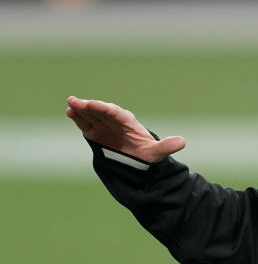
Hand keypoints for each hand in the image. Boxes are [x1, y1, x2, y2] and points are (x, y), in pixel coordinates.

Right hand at [66, 96, 184, 162]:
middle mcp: (115, 122)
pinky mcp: (96, 133)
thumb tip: (182, 142)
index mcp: (129, 123)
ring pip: (92, 115)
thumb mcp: (157, 153)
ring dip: (81, 109)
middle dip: (89, 106)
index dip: (104, 108)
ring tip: (70, 104)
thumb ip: (166, 147)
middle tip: (75, 101)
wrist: (139, 161)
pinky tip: (70, 112)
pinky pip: (86, 123)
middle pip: (101, 111)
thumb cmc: (148, 156)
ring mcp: (104, 126)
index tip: (94, 105)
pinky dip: (78, 118)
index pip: (115, 113)